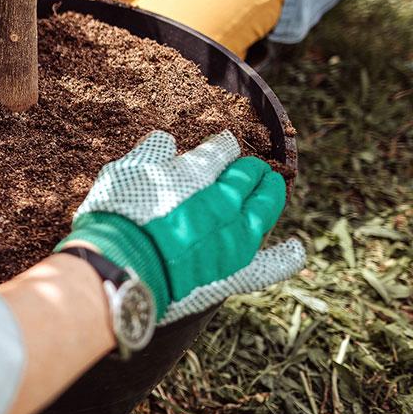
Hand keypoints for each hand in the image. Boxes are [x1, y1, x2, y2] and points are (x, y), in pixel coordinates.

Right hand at [57, 131, 305, 324]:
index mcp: (197, 172)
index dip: (221, 146)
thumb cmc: (115, 217)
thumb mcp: (122, 173)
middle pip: (247, 177)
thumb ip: (148, 154)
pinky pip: (269, 266)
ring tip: (271, 189)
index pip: (220, 151)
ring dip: (269, 197)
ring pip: (263, 211)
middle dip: (250, 169)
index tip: (222, 145)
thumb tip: (165, 140)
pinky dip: (286, 257)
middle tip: (250, 168)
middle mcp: (223, 202)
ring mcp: (233, 239)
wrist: (118, 269)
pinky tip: (297, 249)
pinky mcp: (234, 273)